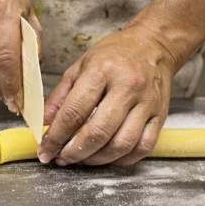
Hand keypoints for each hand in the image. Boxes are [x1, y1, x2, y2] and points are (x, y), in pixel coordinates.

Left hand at [38, 25, 177, 166]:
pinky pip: (143, 147)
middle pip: (98, 132)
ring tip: (82, 159)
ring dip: (97, 159)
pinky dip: (122, 159)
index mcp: (102, 71)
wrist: (153, 45)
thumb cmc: (114, 55)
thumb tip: (43, 123)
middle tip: (62, 158)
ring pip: (121, 144)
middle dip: (75, 152)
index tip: (45, 150)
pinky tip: (107, 157)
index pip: (74, 112)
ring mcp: (147, 103)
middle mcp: (127, 87)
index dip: (56, 137)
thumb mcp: (79, 66)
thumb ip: (60, 96)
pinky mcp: (161, 116)